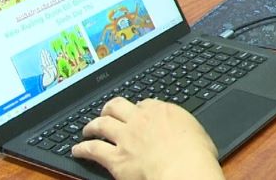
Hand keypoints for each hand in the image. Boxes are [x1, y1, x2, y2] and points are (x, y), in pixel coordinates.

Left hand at [72, 97, 222, 179]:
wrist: (183, 171)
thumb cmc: (196, 156)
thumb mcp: (198, 134)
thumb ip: (185, 128)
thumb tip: (187, 134)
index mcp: (163, 111)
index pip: (144, 103)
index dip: (138, 109)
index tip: (137, 113)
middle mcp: (140, 119)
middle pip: (118, 106)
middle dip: (110, 108)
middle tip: (107, 112)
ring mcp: (125, 137)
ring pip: (101, 123)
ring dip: (92, 125)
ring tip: (87, 129)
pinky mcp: (115, 158)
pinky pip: (92, 149)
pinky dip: (82, 149)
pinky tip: (77, 150)